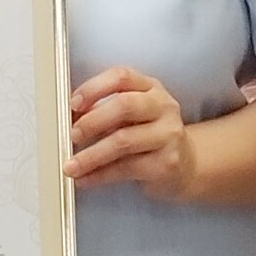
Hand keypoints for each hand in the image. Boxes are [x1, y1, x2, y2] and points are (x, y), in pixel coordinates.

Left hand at [66, 67, 197, 196]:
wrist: (185, 164)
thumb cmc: (149, 135)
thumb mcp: (133, 114)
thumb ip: (105, 110)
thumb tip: (70, 119)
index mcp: (150, 87)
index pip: (121, 77)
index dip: (93, 88)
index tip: (73, 104)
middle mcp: (163, 106)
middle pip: (124, 105)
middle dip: (92, 121)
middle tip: (72, 135)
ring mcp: (168, 134)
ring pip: (124, 141)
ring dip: (91, 155)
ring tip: (71, 165)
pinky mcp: (167, 163)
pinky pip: (126, 168)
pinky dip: (100, 175)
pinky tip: (84, 179)